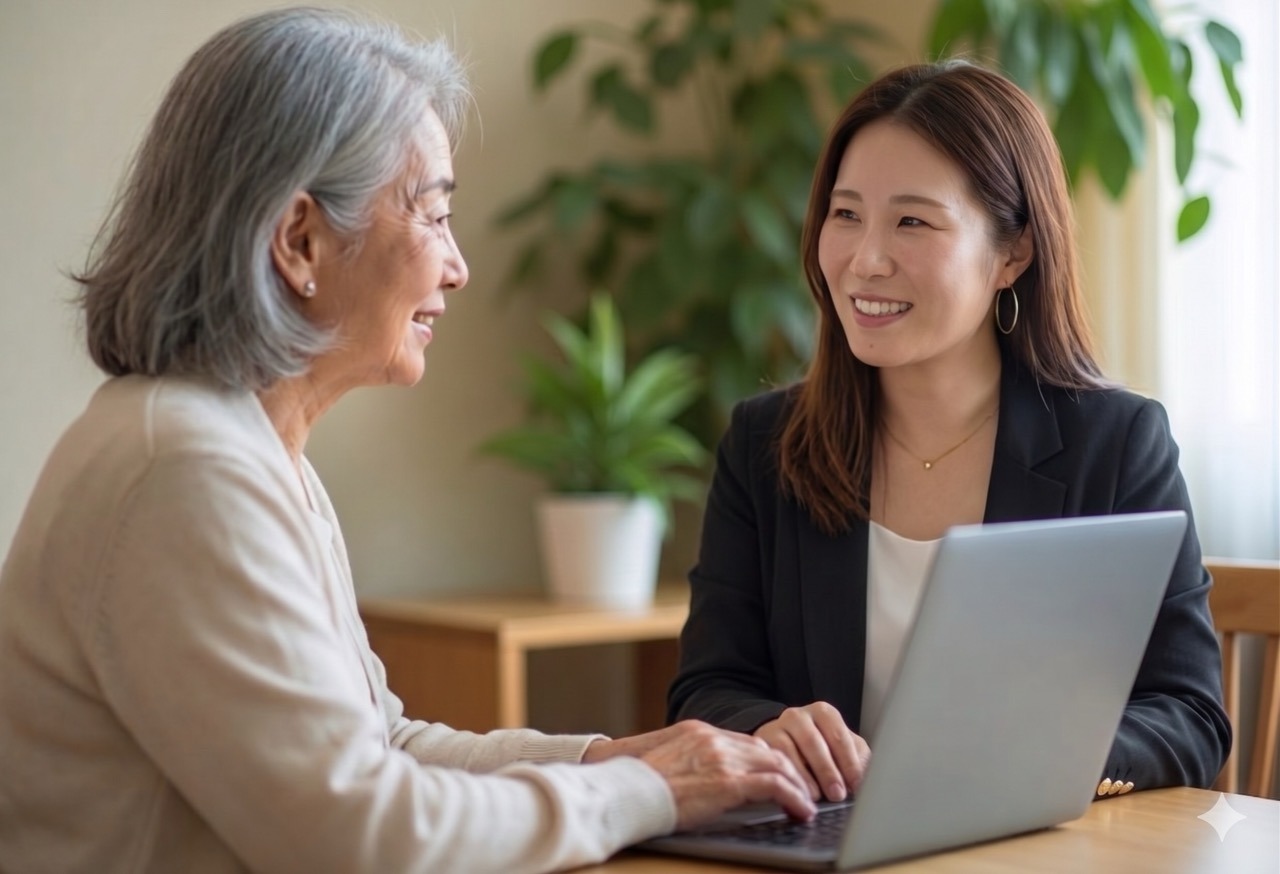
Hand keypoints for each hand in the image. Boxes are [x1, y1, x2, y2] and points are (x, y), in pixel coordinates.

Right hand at [585, 721, 814, 829]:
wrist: (625, 792)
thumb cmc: (636, 787)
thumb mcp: (666, 765)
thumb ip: (691, 764)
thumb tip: (706, 782)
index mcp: (697, 731)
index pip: (744, 742)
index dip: (766, 760)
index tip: (778, 775)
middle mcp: (713, 738)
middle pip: (765, 749)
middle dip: (788, 770)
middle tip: (800, 789)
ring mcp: (722, 757)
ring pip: (777, 764)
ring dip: (797, 785)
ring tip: (806, 804)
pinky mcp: (728, 781)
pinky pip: (775, 786)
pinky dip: (794, 798)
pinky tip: (801, 812)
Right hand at [753, 702, 869, 801]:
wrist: (785, 742)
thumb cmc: (822, 748)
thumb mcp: (842, 749)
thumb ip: (857, 758)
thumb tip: (872, 777)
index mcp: (824, 713)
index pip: (838, 735)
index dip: (848, 761)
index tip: (856, 784)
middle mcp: (799, 715)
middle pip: (813, 742)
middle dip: (828, 771)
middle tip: (838, 794)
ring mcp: (778, 726)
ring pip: (790, 750)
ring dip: (806, 777)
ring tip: (817, 797)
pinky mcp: (762, 741)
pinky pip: (774, 760)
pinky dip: (788, 777)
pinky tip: (798, 792)